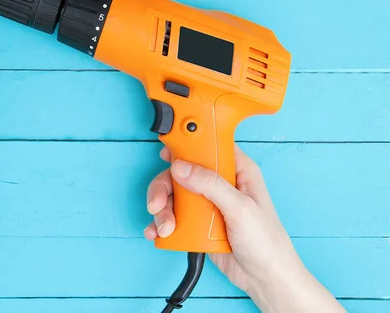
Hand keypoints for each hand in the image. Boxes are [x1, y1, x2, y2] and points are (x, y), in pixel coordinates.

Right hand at [144, 145, 344, 311]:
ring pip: (174, 195)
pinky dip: (161, 224)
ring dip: (163, 210)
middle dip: (165, 187)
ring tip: (165, 227)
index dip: (186, 145)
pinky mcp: (198, 223)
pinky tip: (158, 233)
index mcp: (237, 171)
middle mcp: (220, 184)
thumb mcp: (240, 209)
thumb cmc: (267, 242)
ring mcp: (207, 204)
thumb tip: (182, 167)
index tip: (167, 151)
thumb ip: (211, 185)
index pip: (208, 147)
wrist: (265, 279)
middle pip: (182, 172)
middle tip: (158, 203)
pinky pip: (174, 217)